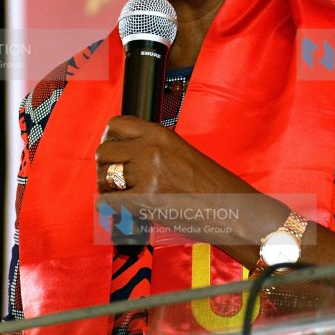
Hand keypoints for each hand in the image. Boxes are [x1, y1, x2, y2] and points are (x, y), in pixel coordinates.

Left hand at [95, 115, 239, 197]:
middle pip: (104, 152)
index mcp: (159, 133)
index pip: (116, 125)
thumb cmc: (211, 185)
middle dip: (105, 167)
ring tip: (120, 196)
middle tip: (114, 180)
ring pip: (103, 177)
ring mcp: (147, 173)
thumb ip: (152, 149)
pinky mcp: (145, 199)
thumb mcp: (180, 152)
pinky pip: (109, 201)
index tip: (113, 152)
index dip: (109, 139)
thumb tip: (124, 158)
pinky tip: (120, 210)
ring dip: (107, 189)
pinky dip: (110, 208)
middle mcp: (150, 149)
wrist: (231, 208)